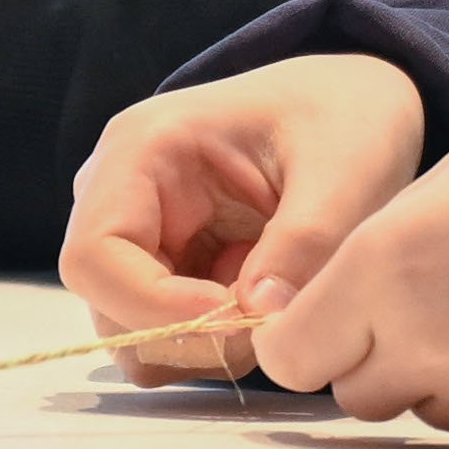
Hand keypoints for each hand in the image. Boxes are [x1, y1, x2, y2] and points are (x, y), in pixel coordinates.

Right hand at [64, 55, 427, 378]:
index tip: (239, 319)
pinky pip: (170, 334)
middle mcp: (117, 196)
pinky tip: (267, 296)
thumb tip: (261, 316)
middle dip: (190, 333)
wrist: (353, 107)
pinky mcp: (165, 268)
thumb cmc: (344, 120)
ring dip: (207, 342)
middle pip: (109, 306)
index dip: (154, 306)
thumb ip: (303, 243)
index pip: (94, 256)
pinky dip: (219, 339)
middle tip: (272, 320)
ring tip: (277, 297)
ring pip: (136, 333)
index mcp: (141, 150)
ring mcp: (137, 236)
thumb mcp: (344, 173)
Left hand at [250, 91, 448, 446]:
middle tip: (444, 303)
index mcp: (386, 269)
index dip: (310, 336)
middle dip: (382, 358)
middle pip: (358, 392)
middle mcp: (423, 345)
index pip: (292, 353)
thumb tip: (352, 299)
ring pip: (433, 412)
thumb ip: (388, 251)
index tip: (328, 320)